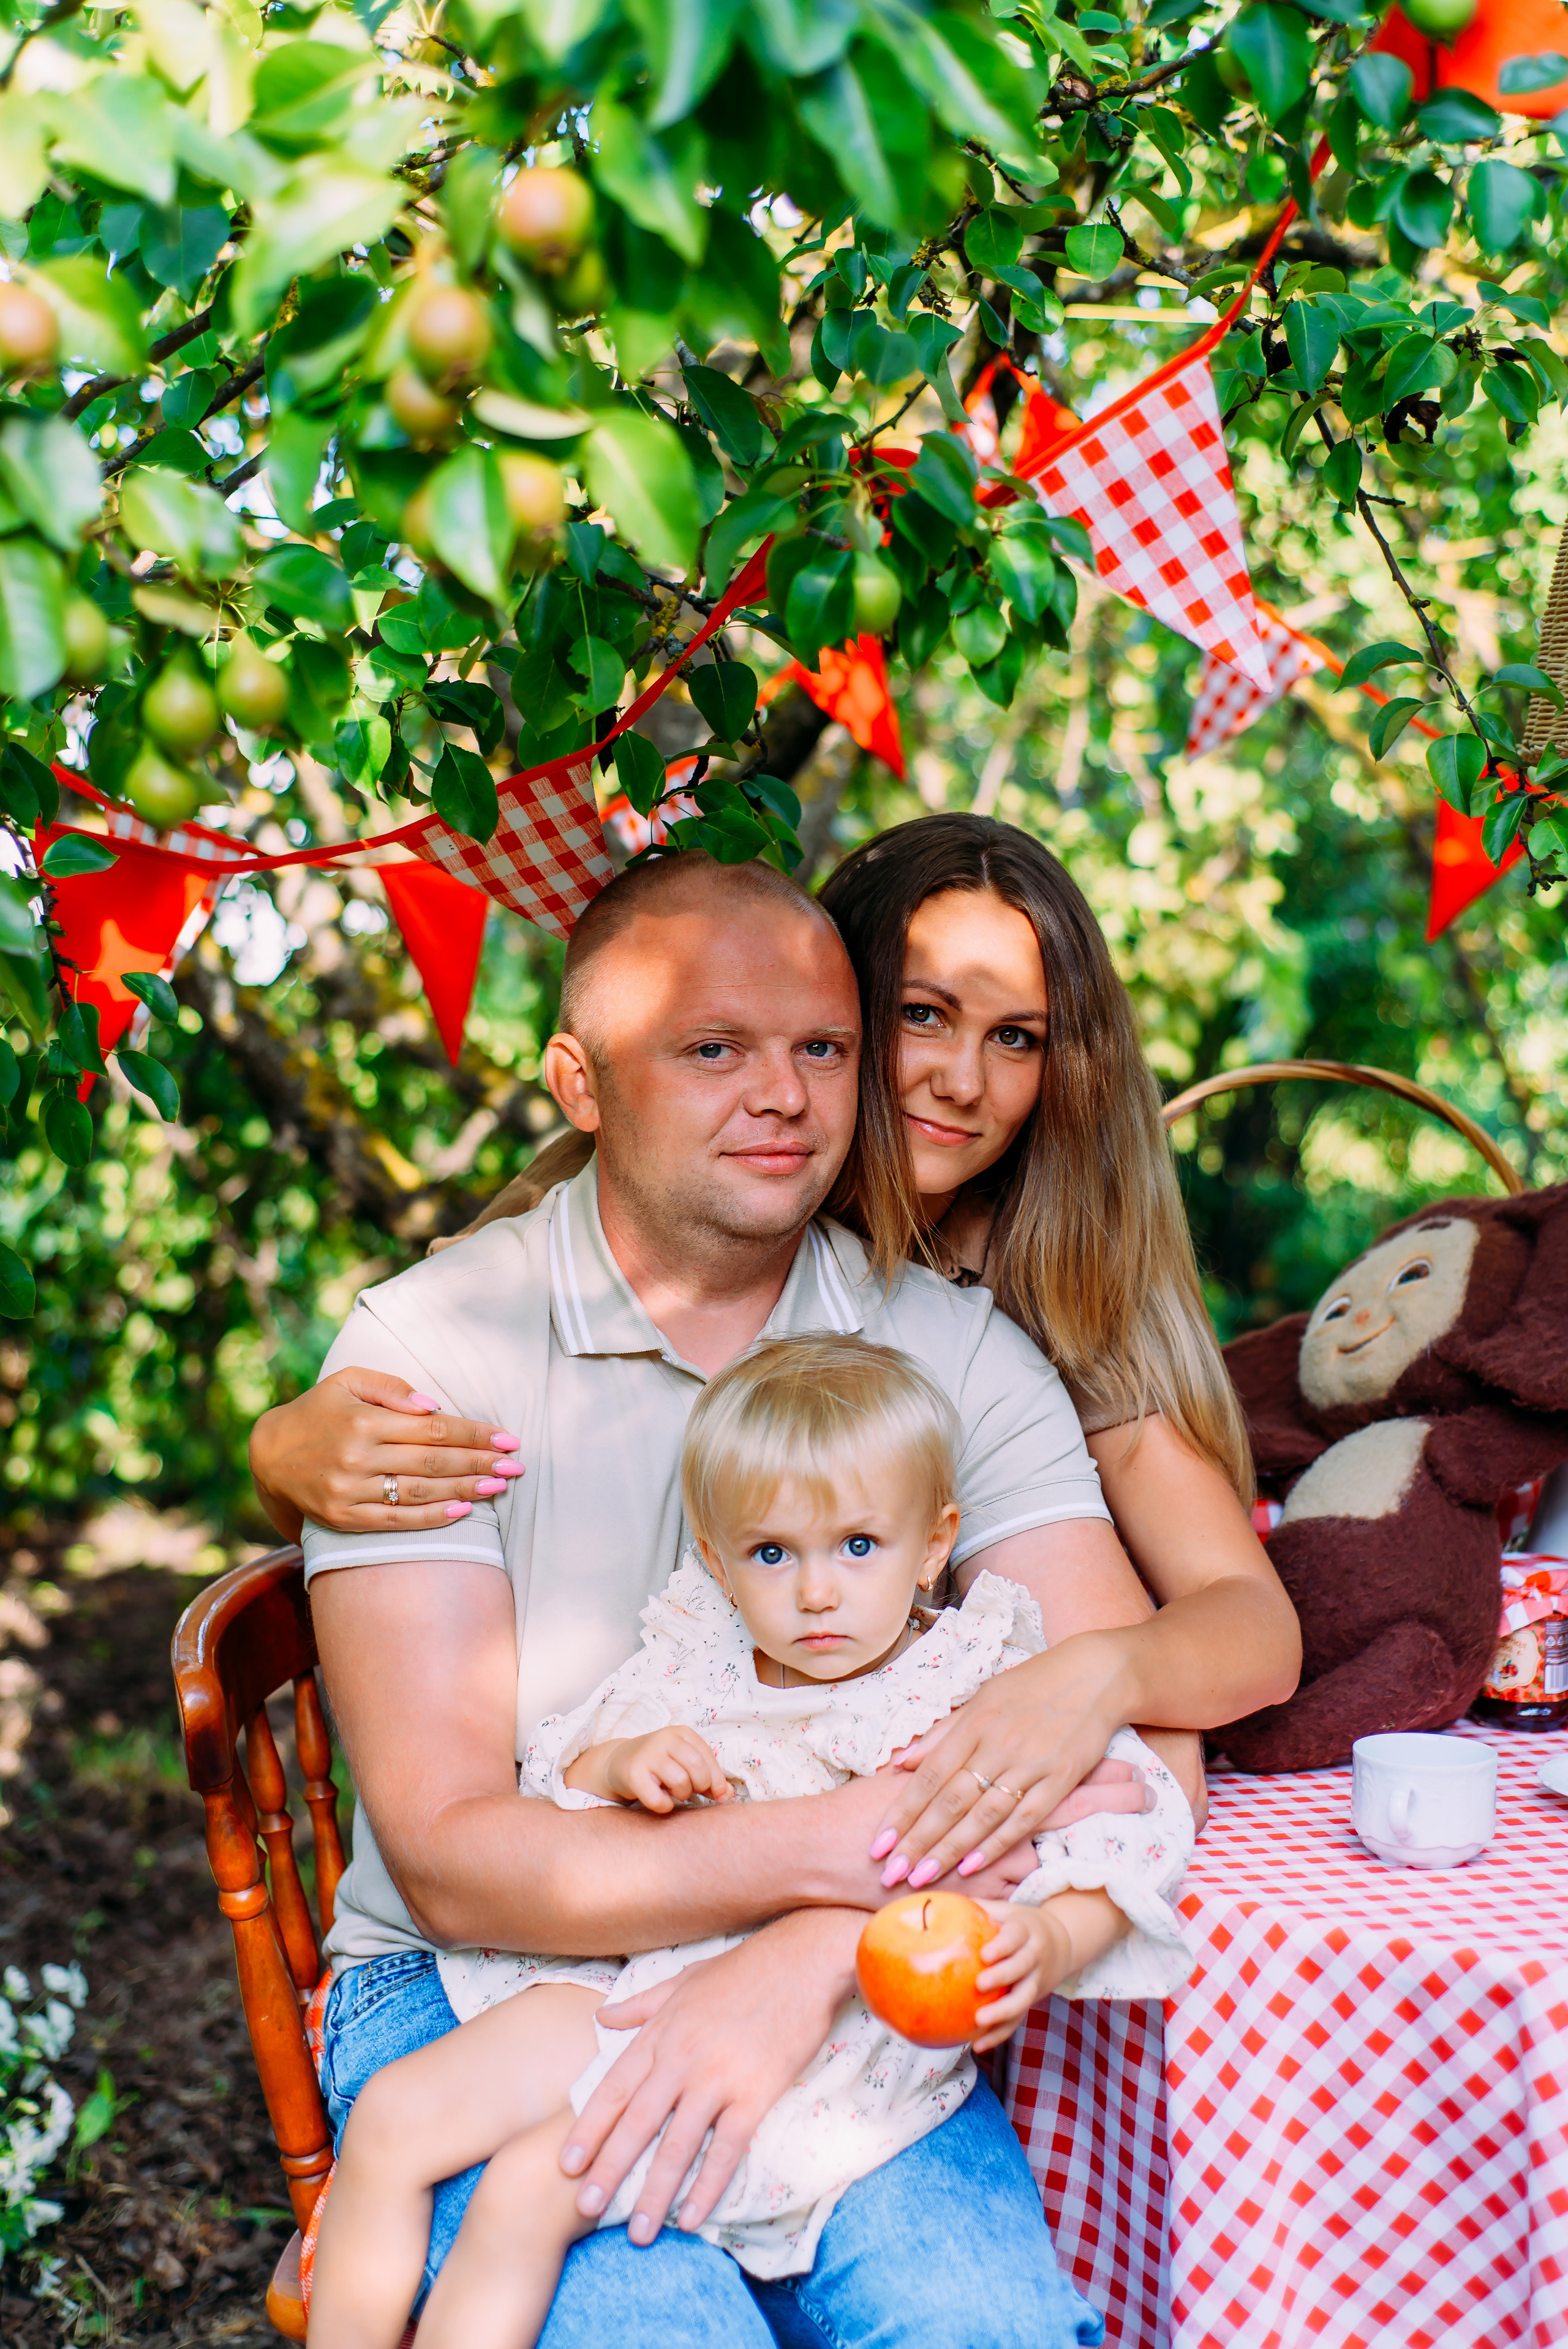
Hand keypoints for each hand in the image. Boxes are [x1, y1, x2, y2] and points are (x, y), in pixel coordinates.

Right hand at [248, 1367, 524, 1537]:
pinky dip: (431, 1517)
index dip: (473, 1435)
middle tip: (516, 1467)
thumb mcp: (347, 1381)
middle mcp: (357, 1457)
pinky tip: (462, 1512)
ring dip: (465, 1491)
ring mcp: (350, 1492)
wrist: (270, 1455)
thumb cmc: (319, 1411)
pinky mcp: (344, 1519)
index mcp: (363, 1420)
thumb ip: (391, 1386)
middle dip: (479, 1464)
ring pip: (419, 1492)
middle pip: (433, 1462)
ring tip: (498, 1487)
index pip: (432, 1429)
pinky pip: (396, 1521)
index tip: (507, 1439)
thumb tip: (433, 1405)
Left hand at [561, 1909, 863, 2244]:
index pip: (614, 2089)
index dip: (588, 2130)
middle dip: (609, 2169)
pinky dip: (708, 2186)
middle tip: (586, 2207)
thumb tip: (601, 2018)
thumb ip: (640, 2005)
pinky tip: (692, 2216)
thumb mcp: (683, 1980)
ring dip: (655, 2193)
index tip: (567, 2164)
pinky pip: (726, 2149)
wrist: (803, 1959)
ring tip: (639, 2232)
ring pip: (677, 2146)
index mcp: (661, 2032)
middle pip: (637, 2124)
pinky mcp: (755, 2094)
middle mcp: (681, 2059)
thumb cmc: (743, 1969)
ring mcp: (717, 2078)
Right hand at [598, 1729, 732, 1812]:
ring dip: (681, 1795)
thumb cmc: (660, 1765)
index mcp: (682, 1733)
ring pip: (680, 1782)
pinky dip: (663, 1805)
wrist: (618, 1762)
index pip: (708, 1758)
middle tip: (690, 1791)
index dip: (717, 1780)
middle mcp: (665, 1739)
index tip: (718, 1795)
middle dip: (700, 1786)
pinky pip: (658, 1799)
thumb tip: (727, 1795)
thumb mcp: (684, 1763)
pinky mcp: (633, 1774)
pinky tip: (659, 1799)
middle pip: (697, 1767)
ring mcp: (648, 1755)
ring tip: (672, 1791)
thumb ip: (708, 1777)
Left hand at [869, 1635, 1139, 1890]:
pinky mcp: (1061, 1777)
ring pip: (982, 1814)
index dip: (902, 1812)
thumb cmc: (1033, 1684)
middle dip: (917, 1839)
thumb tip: (901, 1762)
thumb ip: (943, 1734)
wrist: (1095, 1673)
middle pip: (949, 1800)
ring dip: (950, 1848)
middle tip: (889, 1872)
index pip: (929, 1775)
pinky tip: (974, 1865)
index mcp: (974, 1723)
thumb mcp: (983, 1697)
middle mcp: (997, 1744)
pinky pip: (1025, 1817)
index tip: (878, 1843)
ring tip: (922, 1876)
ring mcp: (1030, 1762)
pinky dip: (998, 1842)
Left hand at [970, 1902, 1074, 2053]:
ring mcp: (1037, 1981)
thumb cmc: (1018, 1924)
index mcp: (1026, 1930)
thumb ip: (976, 1908)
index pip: (1016, 1936)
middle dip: (1003, 1977)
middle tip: (979, 1985)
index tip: (984, 1954)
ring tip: (978, 2022)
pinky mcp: (1033, 2001)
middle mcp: (1035, 1956)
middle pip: (1023, 1968)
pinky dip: (999, 2034)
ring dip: (1003, 2012)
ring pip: (1024, 1998)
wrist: (1062, 1943)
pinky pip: (1018, 2020)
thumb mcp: (1004, 1911)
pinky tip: (976, 2045)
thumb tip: (932, 1903)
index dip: (1003, 1946)